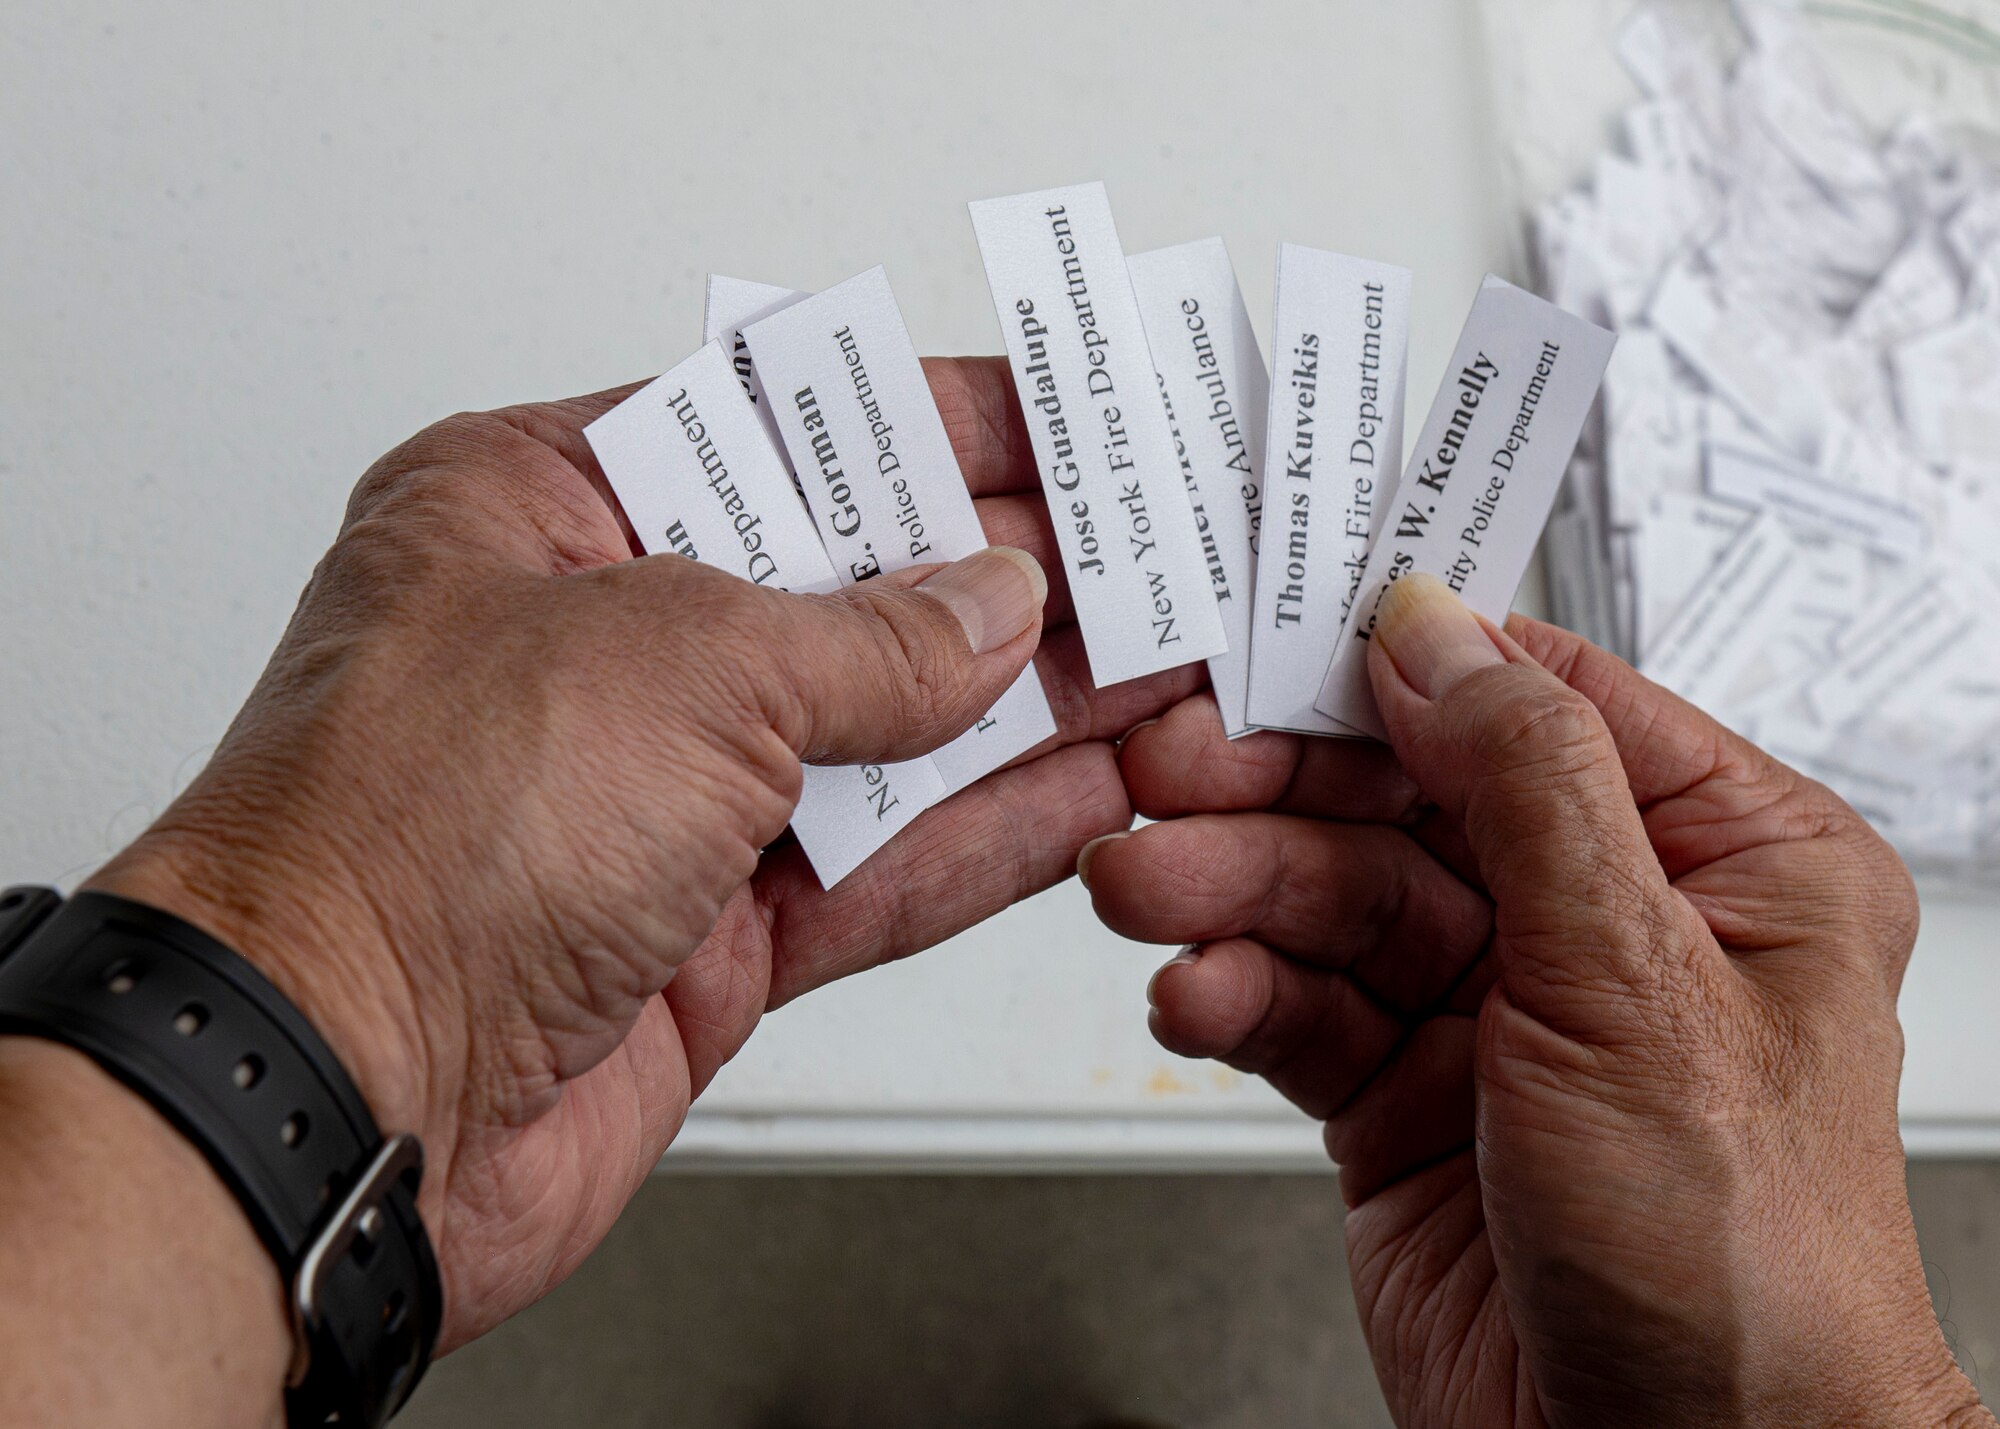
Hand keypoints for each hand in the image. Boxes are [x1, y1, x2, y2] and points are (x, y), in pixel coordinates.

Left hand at [84, 358, 1197, 1354]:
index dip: (933, 424)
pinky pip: (878, 867)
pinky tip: (1091, 792)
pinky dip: (990, 834)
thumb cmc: (416, 841)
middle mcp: (597, 649)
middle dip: (1005, 577)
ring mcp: (654, 799)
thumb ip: (869, 639)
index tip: (1062, 422)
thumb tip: (990, 608)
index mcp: (540, 512)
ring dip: (1025, 710)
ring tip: (1162, 666)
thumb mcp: (685, 662)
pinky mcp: (704, 933)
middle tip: (1147, 555)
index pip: (779, 428)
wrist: (338, 1101)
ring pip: (881, 737)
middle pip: (846, 588)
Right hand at [1083, 574, 1988, 1425]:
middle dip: (1279, 795)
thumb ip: (1530, 788)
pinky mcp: (1406, 1096)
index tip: (1279, 637)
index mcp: (1727, 863)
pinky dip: (1240, 998)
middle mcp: (1608, 926)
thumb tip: (1441, 636)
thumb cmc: (1745, 1270)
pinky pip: (1304, 1009)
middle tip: (1168, 780)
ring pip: (1336, 904)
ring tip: (1149, 894)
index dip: (1407, 667)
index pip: (1544, 706)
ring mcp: (1498, 1013)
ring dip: (1231, 894)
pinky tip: (1197, 999)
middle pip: (1408, 803)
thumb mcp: (1642, 985)